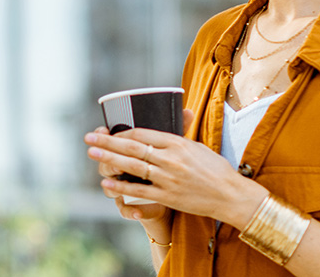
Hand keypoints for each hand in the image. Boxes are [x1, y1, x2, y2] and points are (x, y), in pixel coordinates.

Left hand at [85, 109, 266, 227]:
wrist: (231, 195)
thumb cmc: (215, 169)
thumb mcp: (196, 146)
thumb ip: (177, 136)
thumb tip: (164, 121)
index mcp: (177, 143)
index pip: (142, 133)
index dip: (122, 133)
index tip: (108, 132)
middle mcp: (170, 159)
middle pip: (132, 148)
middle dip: (107, 142)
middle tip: (89, 138)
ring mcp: (168, 178)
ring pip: (132, 167)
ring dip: (109, 160)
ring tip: (92, 154)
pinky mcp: (168, 197)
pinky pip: (140, 191)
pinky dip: (121, 187)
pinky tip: (107, 183)